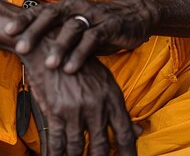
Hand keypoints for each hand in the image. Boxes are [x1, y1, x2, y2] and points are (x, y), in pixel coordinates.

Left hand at [6, 0, 159, 72]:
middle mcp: (76, 7)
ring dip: (59, 46)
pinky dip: (81, 53)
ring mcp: (93, 15)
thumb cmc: (98, 25)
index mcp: (65, 7)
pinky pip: (93, 39)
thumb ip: (57, 36)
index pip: (40, 11)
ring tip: (48, 64)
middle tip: (21, 47)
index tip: (7, 31)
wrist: (134, 16)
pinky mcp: (109, 25)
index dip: (24, 19)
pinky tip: (71, 68)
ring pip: (72, 27)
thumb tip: (29, 50)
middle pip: (51, 16)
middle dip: (35, 31)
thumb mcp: (76, 28)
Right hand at [21, 40, 139, 155]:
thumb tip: (139, 132)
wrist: (50, 45)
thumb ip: (119, 109)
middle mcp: (96, 105)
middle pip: (101, 148)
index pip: (125, 135)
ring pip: (78, 148)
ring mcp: (75, 109)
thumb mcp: (104, 81)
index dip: (128, 155)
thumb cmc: (79, 63)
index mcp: (112, 97)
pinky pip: (57, 143)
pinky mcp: (55, 110)